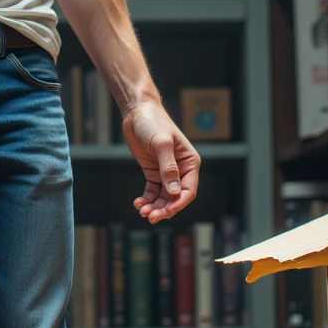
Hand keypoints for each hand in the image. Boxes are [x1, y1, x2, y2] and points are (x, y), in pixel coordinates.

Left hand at [123, 98, 200, 222]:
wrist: (137, 111)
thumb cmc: (153, 123)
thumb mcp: (162, 144)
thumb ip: (168, 168)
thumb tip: (174, 192)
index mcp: (190, 162)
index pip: (188, 190)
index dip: (177, 204)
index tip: (164, 212)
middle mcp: (181, 169)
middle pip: (175, 197)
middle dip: (164, 209)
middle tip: (150, 216)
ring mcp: (166, 171)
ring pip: (163, 197)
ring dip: (154, 206)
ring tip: (142, 211)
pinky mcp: (153, 171)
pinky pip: (152, 190)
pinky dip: (147, 199)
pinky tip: (138, 203)